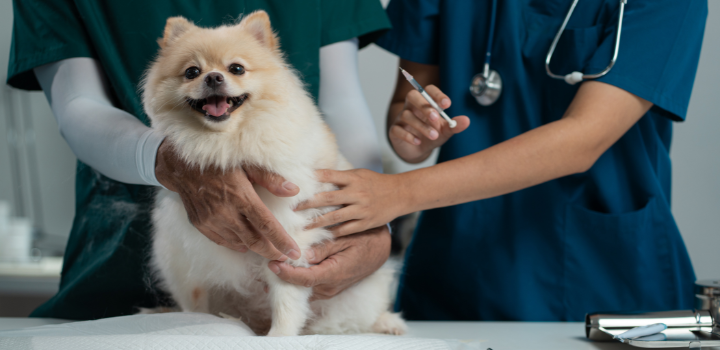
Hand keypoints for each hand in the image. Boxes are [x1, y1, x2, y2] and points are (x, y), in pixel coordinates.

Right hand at [155, 140, 301, 260]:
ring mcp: (211, 220)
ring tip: (268, 250)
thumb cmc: (217, 159)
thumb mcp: (246, 163)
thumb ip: (270, 179)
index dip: (282, 241)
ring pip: (238, 243)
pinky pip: (221, 240)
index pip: (267, 225)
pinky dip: (235, 244)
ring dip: (254, 248)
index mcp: (241, 196)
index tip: (295, 253)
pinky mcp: (200, 223)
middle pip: (254, 240)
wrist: (180, 162)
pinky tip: (244, 244)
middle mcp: (226, 212)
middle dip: (271, 251)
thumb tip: (294, 190)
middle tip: (284, 256)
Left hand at [268, 225, 390, 299]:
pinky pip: (309, 287)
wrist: (380, 248)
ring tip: (272, 264)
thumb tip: (305, 255)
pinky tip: (286, 267)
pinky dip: (297, 279)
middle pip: (300, 287)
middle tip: (266, 261)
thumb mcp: (346, 238)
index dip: (286, 273)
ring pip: (303, 289)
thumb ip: (325, 247)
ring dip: (288, 278)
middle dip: (282, 276)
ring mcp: (330, 289)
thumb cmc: (365, 239)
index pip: (305, 279)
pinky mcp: (329, 287)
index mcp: (335, 274)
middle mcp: (331, 286)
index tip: (273, 264)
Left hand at [295, 169, 404, 236]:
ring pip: (335, 217)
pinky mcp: (366, 222)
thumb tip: (316, 176)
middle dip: (308, 203)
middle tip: (293, 208)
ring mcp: (361, 209)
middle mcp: (356, 193)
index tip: (297, 184)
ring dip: (317, 222)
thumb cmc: (376, 182)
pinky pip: (346, 229)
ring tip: (303, 226)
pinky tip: (322, 235)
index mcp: (353, 178)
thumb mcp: (359, 174)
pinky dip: (333, 232)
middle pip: (328, 198)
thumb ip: (340, 177)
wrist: (400, 193)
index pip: (329, 176)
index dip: (313, 179)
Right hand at [389, 84, 469, 162]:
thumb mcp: (445, 131)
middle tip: (435, 117)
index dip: (437, 95)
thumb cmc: (431, 136)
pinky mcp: (394, 131)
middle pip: (412, 96)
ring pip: (406, 115)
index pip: (428, 90)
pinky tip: (418, 142)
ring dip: (421, 125)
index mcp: (425, 103)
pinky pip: (397, 129)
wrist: (418, 151)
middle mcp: (412, 107)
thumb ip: (454, 126)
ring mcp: (401, 118)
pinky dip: (408, 136)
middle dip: (424, 105)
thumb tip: (466, 121)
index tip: (447, 104)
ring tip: (434, 136)